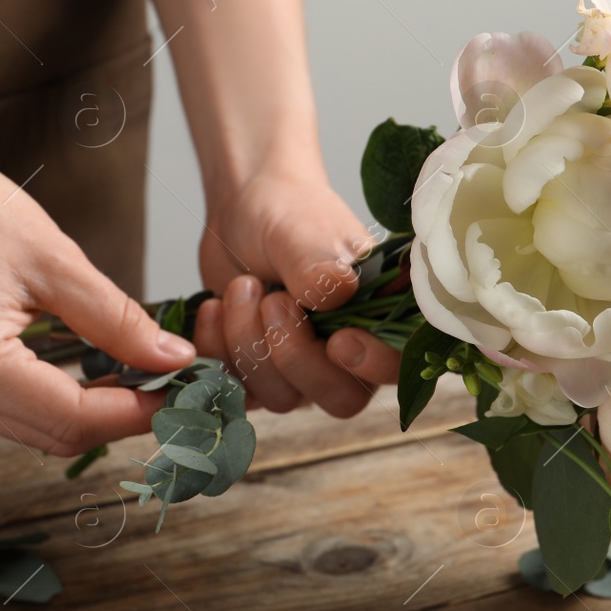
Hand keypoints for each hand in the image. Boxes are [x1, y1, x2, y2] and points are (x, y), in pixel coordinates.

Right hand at [0, 108, 195, 455]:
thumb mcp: (53, 258)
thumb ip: (116, 319)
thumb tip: (173, 359)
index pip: (75, 419)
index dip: (138, 410)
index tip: (185, 388)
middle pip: (56, 437)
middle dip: (120, 416)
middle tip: (172, 382)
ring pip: (36, 430)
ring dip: (91, 411)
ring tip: (140, 371)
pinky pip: (11, 410)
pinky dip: (56, 398)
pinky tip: (91, 366)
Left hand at [191, 167, 399, 416]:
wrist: (245, 211)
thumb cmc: (291, 214)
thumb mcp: (304, 233)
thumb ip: (319, 267)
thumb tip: (337, 293)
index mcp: (379, 318)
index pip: (397, 366)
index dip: (373, 366)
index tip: (340, 341)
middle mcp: (347, 355)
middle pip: (339, 398)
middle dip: (294, 355)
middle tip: (273, 300)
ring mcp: (300, 371)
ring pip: (281, 397)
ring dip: (249, 342)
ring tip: (242, 286)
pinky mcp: (256, 374)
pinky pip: (236, 392)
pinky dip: (216, 352)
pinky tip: (214, 306)